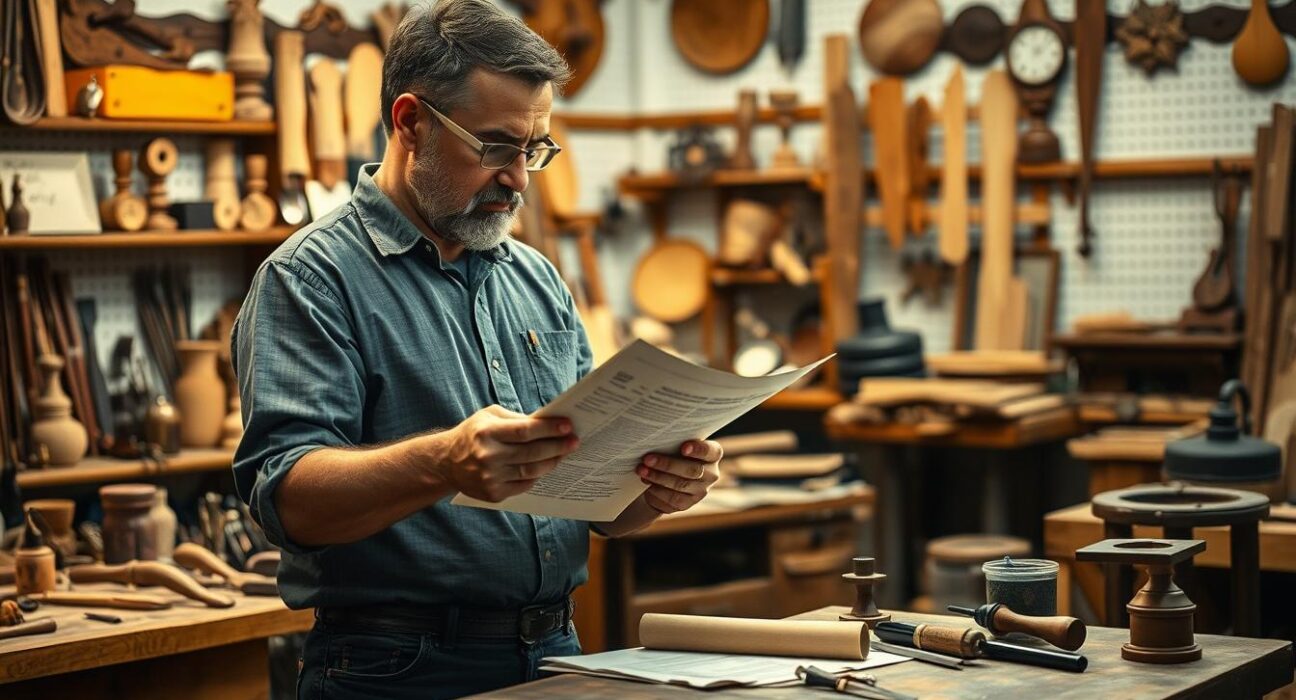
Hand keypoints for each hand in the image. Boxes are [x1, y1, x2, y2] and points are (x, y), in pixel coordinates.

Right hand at [439, 405, 578, 501]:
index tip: (568, 426)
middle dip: (557, 447)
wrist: (446, 462)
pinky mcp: (493, 494)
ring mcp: (490, 478)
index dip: (549, 429)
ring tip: (564, 454)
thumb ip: (517, 419)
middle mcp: (488, 456)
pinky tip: (545, 467)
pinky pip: (524, 485)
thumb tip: (549, 423)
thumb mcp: (489, 416)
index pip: (525, 431)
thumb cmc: (473, 434)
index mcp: (487, 432)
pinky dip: (537, 476)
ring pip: (531, 471)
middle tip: (574, 441)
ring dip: (552, 462)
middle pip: (532, 453)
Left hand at [636, 440, 721, 514]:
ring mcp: (701, 491)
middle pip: (692, 470)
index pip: (711, 451)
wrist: (666, 477)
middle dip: (668, 464)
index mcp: (712, 455)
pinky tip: (646, 482)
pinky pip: (673, 499)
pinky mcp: (688, 504)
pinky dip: (657, 490)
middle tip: (648, 459)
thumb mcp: (676, 445)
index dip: (699, 449)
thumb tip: (656, 440)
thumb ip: (674, 442)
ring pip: (680, 485)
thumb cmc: (672, 453)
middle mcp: (711, 474)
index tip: (683, 447)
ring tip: (642, 470)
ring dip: (658, 477)